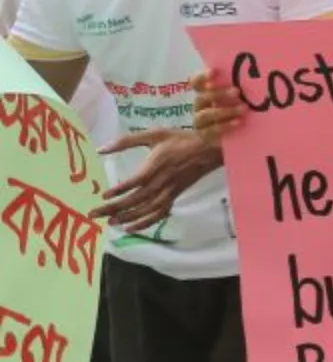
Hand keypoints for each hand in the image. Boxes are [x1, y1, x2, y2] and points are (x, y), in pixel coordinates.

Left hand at [94, 128, 222, 232]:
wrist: (209, 149)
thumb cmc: (180, 139)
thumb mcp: (154, 134)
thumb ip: (127, 141)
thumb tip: (100, 149)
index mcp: (156, 165)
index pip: (135, 182)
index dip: (119, 190)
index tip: (103, 195)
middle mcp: (162, 182)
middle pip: (136, 200)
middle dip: (114, 208)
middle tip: (94, 213)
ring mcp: (169, 191)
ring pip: (146, 210)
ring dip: (127, 217)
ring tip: (110, 222)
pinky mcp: (174, 196)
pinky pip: (159, 214)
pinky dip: (144, 223)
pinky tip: (130, 227)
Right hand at [189, 68, 244, 143]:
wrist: (224, 135)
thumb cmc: (232, 108)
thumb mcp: (234, 97)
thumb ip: (237, 86)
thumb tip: (258, 73)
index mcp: (204, 92)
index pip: (196, 82)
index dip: (202, 76)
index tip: (214, 71)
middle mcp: (200, 105)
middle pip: (202, 97)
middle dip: (219, 93)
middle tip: (237, 91)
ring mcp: (200, 121)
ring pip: (206, 115)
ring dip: (225, 111)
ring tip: (244, 108)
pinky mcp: (205, 135)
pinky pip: (212, 130)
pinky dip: (225, 126)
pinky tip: (238, 122)